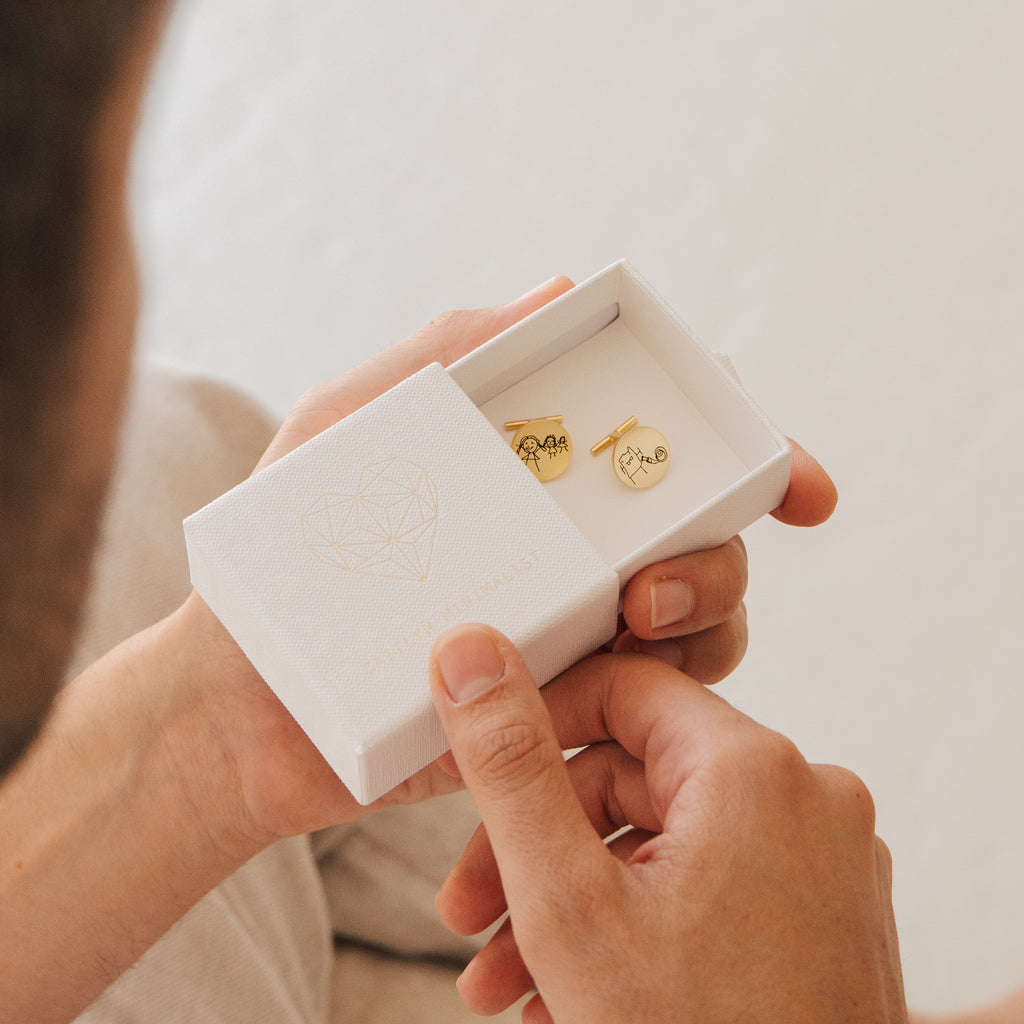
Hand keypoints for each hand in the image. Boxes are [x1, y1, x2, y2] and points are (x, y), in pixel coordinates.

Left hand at [176, 272, 834, 849]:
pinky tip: (573, 706)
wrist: (240, 698)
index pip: (678, 467)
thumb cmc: (289, 550)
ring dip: (700, 635)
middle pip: (713, 551)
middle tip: (647, 590)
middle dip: (720, 564)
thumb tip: (558, 288)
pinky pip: (645, 720)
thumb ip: (446, 354)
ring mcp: (574, 640)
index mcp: (550, 490)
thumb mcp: (349, 426)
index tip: (804, 490)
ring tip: (619, 640)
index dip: (763, 469)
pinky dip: (645, 712)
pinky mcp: (556, 720)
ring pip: (703, 636)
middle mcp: (579, 558)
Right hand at [430, 626, 906, 1022]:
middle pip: (633, 776)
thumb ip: (511, 765)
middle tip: (466, 914)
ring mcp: (824, 861)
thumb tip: (470, 652)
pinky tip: (567, 993)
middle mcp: (808, 798)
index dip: (537, 724)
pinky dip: (634, 923)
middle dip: (536, 847)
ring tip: (500, 979)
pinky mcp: (822, 915)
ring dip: (572, 899)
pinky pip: (707, 884)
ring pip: (662, 840)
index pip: (623, 688)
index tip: (479, 773)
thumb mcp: (568, 904)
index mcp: (755, 769)